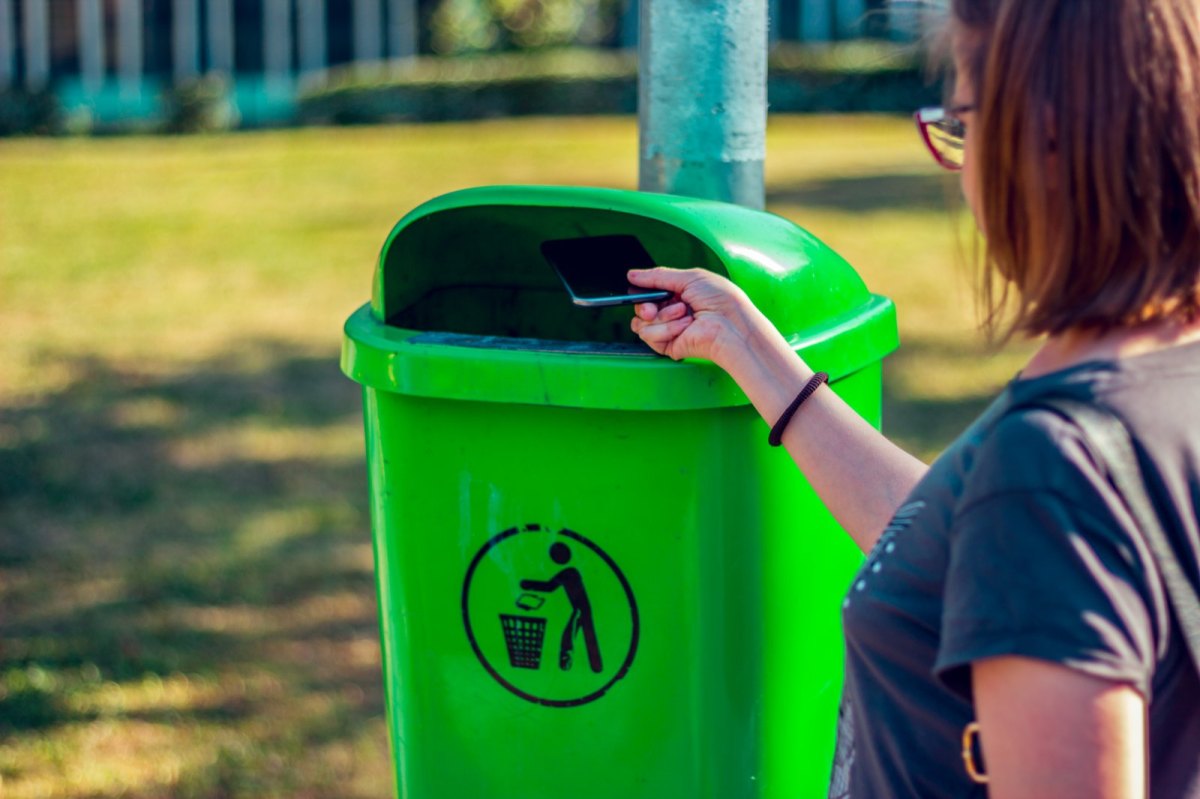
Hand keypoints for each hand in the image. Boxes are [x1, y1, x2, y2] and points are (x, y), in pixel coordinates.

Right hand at [627, 267, 756, 364]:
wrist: (730, 324)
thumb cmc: (721, 299)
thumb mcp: (689, 277)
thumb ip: (658, 276)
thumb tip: (632, 275)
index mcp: (678, 295)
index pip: (648, 293)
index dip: (642, 292)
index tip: (640, 289)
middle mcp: (672, 313)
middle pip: (640, 309)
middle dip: (645, 306)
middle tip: (653, 307)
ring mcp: (669, 330)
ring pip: (641, 324)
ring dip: (663, 317)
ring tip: (684, 315)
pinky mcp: (668, 346)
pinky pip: (649, 336)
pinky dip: (666, 329)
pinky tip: (684, 327)